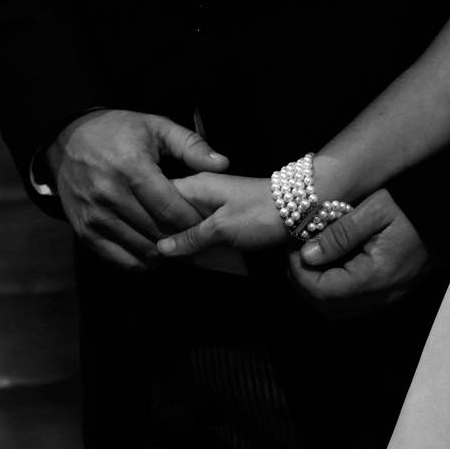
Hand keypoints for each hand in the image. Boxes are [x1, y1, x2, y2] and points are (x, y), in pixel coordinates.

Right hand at [46, 109, 228, 269]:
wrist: (67, 140)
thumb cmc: (118, 132)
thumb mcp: (156, 127)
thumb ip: (191, 146)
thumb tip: (222, 164)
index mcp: (131, 168)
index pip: (171, 210)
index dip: (194, 221)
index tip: (207, 222)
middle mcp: (109, 194)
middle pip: (158, 232)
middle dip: (183, 238)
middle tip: (197, 235)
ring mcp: (94, 216)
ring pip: (142, 250)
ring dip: (165, 252)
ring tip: (178, 242)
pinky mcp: (84, 231)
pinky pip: (119, 259)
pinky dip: (141, 261)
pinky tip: (154, 249)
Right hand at [157, 173, 288, 254]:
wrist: (301, 208)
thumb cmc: (261, 214)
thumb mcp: (222, 228)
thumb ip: (190, 237)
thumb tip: (161, 247)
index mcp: (193, 186)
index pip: (156, 199)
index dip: (149, 224)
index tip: (148, 248)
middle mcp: (197, 191)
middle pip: (166, 213)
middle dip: (162, 237)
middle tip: (160, 261)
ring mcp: (209, 203)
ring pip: (181, 223)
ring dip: (178, 242)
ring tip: (174, 262)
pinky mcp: (221, 215)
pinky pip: (197, 229)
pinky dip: (193, 243)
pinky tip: (191, 257)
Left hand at [288, 189, 428, 318]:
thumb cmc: (415, 206)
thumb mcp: (375, 209)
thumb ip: (340, 233)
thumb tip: (307, 255)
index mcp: (376, 276)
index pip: (322, 291)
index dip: (298, 272)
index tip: (292, 246)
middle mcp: (383, 295)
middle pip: (327, 307)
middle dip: (303, 283)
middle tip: (294, 253)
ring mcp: (389, 297)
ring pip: (339, 310)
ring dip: (317, 289)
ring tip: (308, 257)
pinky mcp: (393, 292)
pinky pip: (355, 304)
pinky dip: (335, 290)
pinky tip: (330, 264)